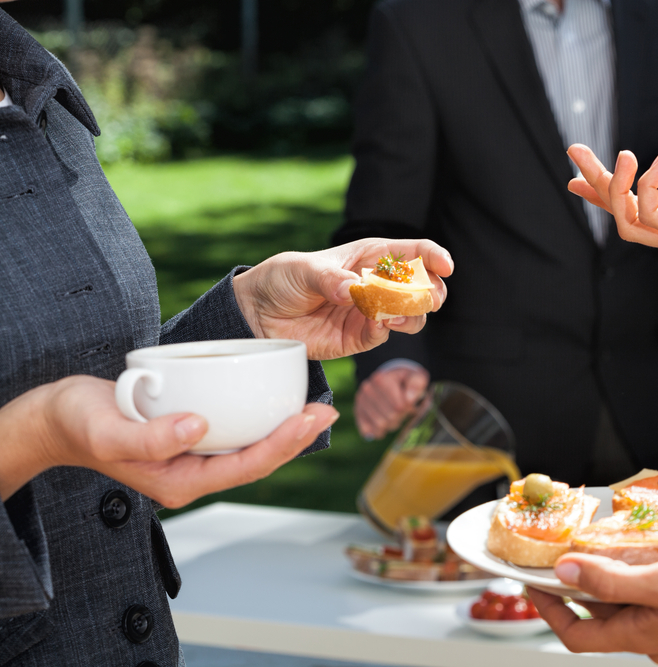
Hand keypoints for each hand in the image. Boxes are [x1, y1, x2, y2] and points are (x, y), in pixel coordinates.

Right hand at [0, 376, 336, 504]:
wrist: (57, 419)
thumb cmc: (78, 424)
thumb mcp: (108, 430)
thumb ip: (150, 436)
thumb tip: (198, 426)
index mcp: (179, 481)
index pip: (243, 466)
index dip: (281, 445)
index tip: (308, 420)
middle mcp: (192, 474)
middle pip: (257, 460)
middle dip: (295, 438)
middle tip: (327, 411)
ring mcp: (193, 458)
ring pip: (250, 449)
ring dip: (285, 430)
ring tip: (317, 408)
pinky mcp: (191, 437)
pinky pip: (236, 434)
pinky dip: (261, 420)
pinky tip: (279, 404)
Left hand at [232, 238, 452, 359]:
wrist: (258, 315)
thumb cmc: (282, 279)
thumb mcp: (303, 269)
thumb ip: (330, 278)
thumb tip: (353, 291)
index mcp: (369, 256)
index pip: (412, 252)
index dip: (434, 257)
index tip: (446, 266)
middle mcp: (377, 284)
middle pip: (421, 286)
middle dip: (431, 291)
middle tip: (428, 298)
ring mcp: (372, 312)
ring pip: (411, 314)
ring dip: (413, 314)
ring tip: (398, 314)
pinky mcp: (361, 337)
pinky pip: (384, 334)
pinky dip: (387, 329)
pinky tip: (379, 322)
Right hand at [354, 364, 428, 439]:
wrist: (390, 379)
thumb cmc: (406, 381)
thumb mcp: (416, 377)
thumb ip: (416, 384)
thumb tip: (409, 399)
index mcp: (381, 379)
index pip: (399, 406)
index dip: (409, 409)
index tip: (411, 405)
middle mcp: (367, 389)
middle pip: (390, 417)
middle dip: (401, 417)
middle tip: (403, 411)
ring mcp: (360, 401)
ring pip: (379, 426)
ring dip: (391, 425)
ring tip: (395, 416)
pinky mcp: (358, 412)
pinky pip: (367, 431)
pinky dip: (378, 432)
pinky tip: (384, 425)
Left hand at [530, 549, 657, 663]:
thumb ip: (611, 580)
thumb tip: (563, 573)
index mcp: (641, 636)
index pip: (577, 634)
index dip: (549, 610)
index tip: (532, 583)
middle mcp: (653, 638)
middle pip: (598, 617)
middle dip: (575, 587)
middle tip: (559, 554)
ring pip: (624, 605)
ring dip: (604, 578)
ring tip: (594, 545)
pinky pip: (648, 598)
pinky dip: (633, 577)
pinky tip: (638, 551)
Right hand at [567, 144, 657, 252]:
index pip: (636, 211)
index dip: (604, 195)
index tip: (575, 174)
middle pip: (622, 217)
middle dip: (595, 186)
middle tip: (573, 150)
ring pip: (627, 222)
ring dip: (615, 189)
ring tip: (623, 154)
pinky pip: (652, 216)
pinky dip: (646, 189)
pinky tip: (657, 161)